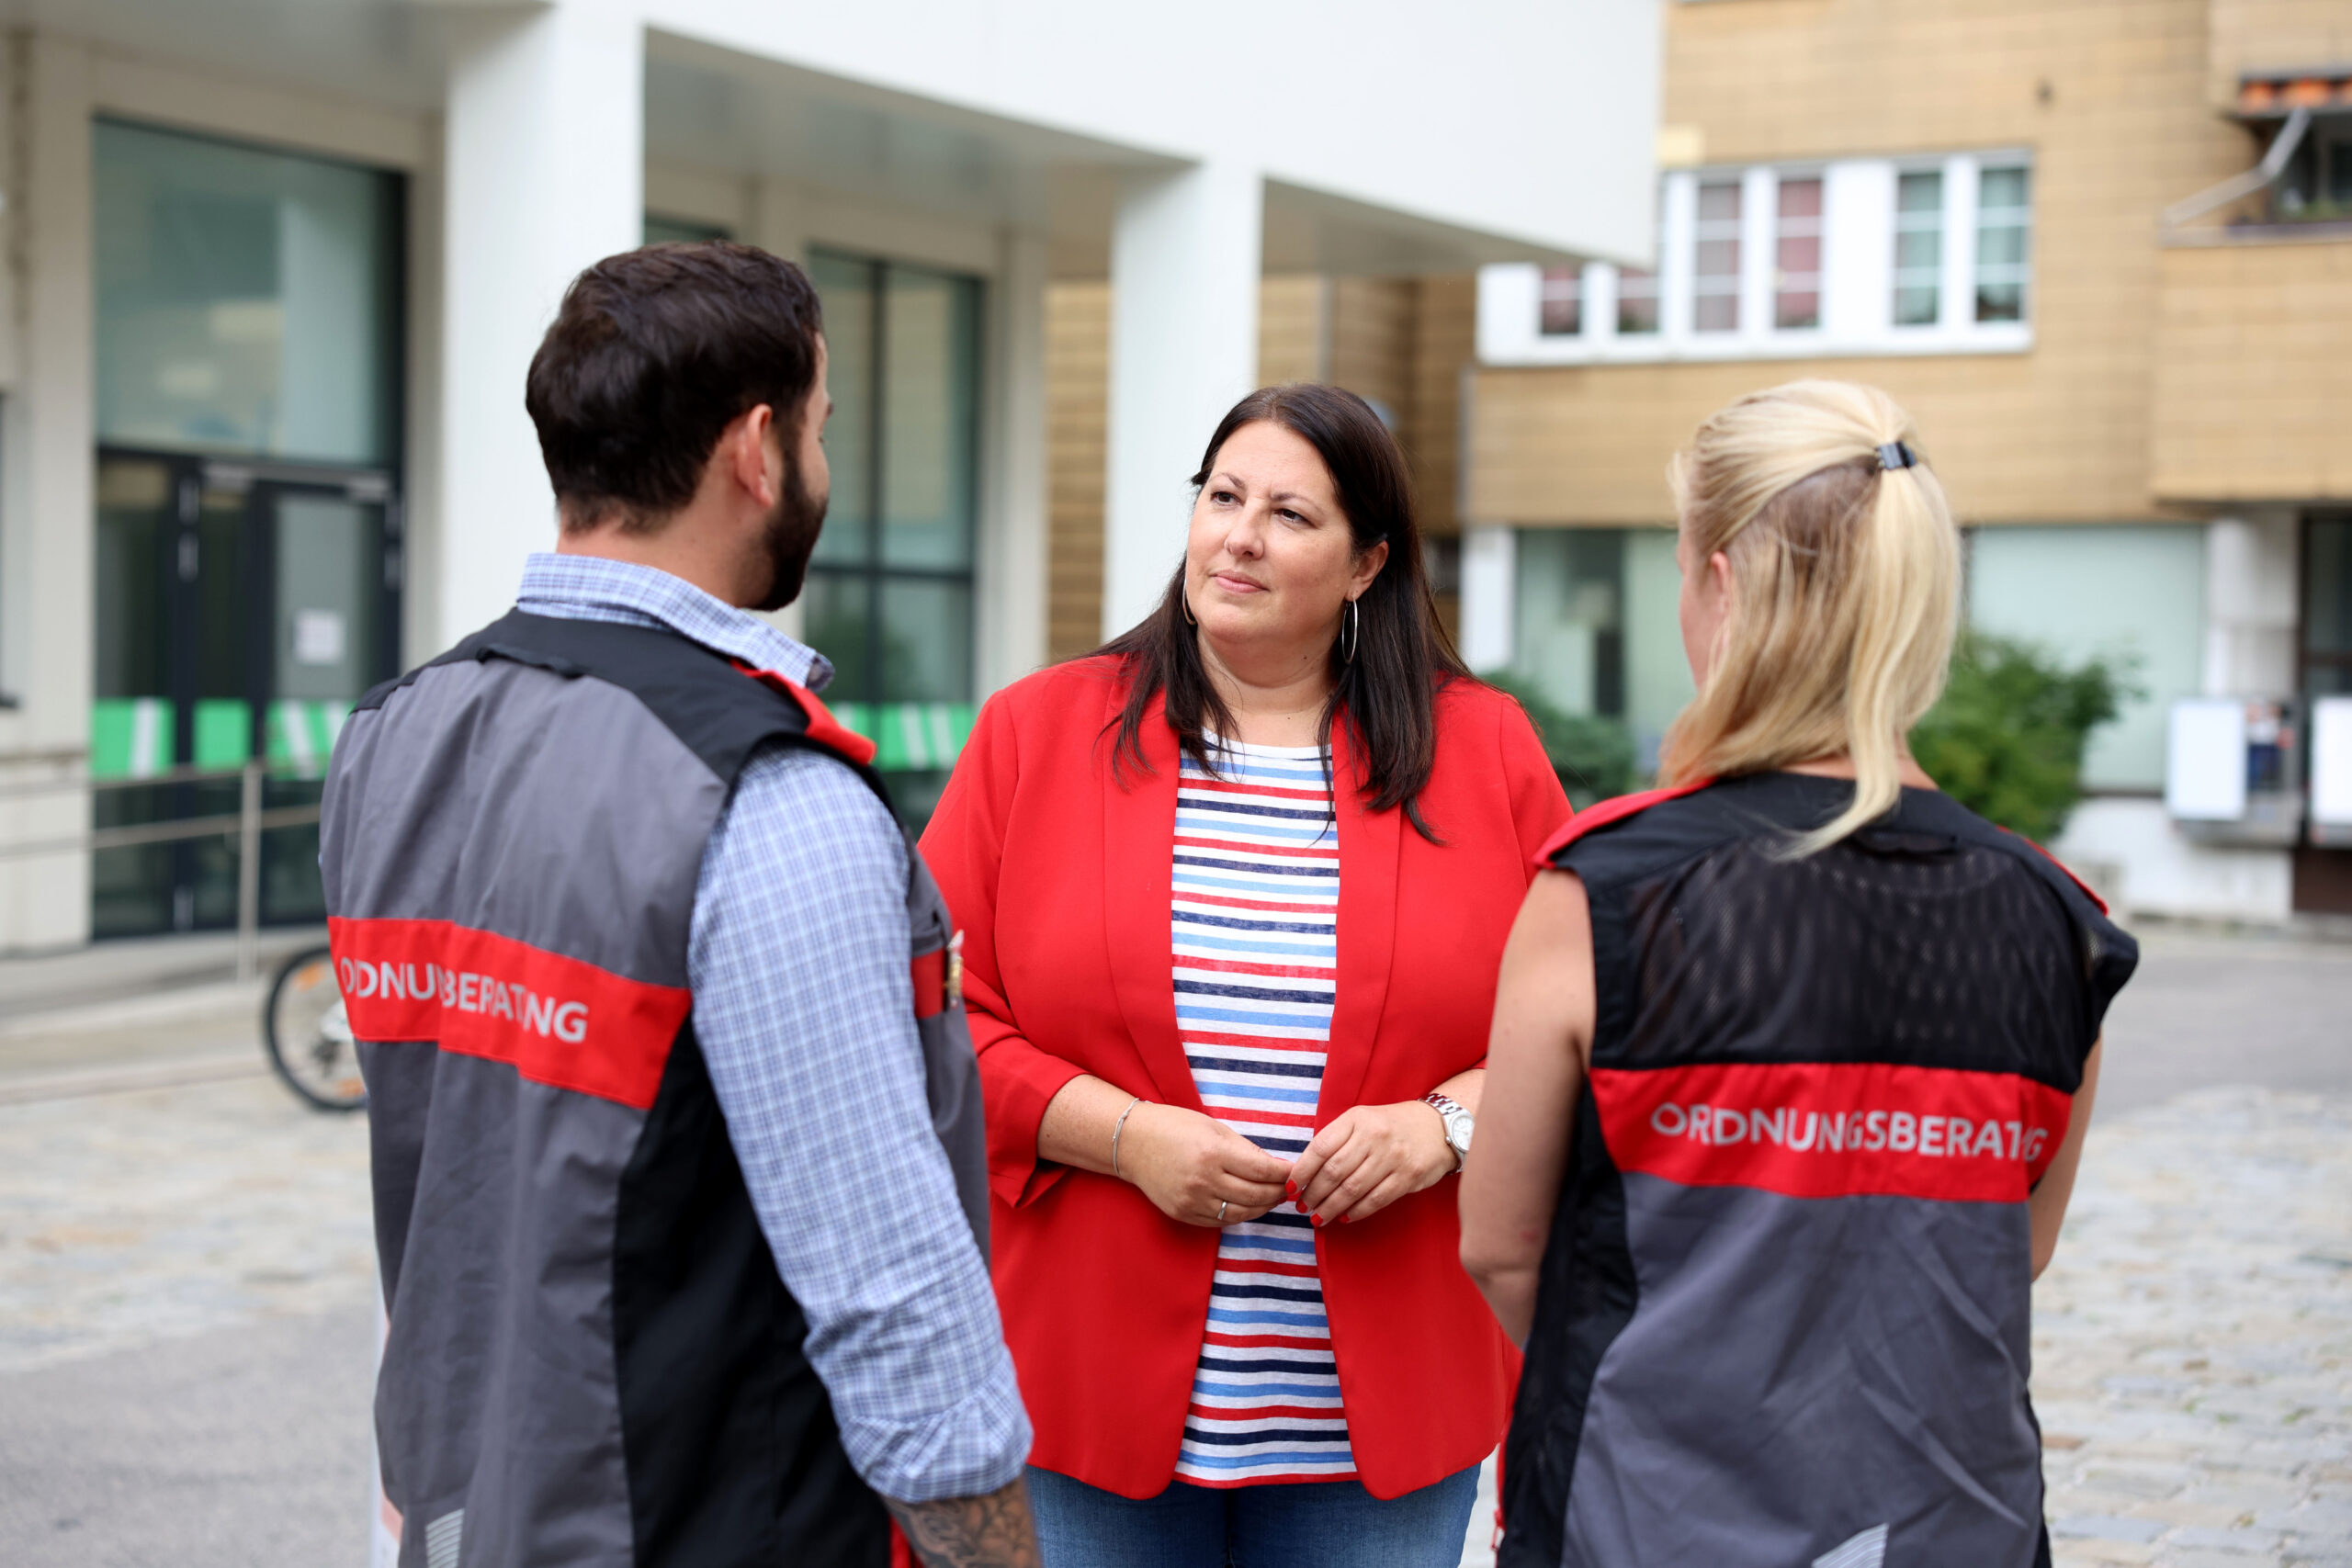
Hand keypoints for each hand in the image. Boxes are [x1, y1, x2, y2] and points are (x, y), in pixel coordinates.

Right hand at [1118, 1102, 1290, 1226]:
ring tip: (1272, 1199)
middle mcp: (1203, 1180)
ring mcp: (1192, 1201)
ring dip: (1262, 1208)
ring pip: (1240, 1214)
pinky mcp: (1183, 1214)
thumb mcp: (1213, 1128)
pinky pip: (1220, 1222)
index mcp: (1213, 1152)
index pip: (1261, 1170)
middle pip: (1255, 1196)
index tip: (1295, 1173)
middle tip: (1289, 1189)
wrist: (1133, 1143)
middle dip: (1277, 1193)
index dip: (1283, 1174)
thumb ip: (1244, 1150)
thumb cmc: (1175, 1127)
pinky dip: (1238, 1216)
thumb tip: (1274, 1168)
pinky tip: (1247, 1206)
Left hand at [1289, 1101, 1455, 1226]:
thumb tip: (1305, 1173)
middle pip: (1333, 1172)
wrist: (1438, 1126)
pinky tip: (1344, 1217)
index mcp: (1356, 1119)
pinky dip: (1356, 1212)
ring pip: (1352, 1189)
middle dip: (1313, 1194)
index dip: (1301, 1171)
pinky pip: (1375, 1200)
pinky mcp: (1408, 1176)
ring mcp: (1392, 1156)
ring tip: (1318, 1217)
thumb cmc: (1390, 1126)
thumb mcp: (1362, 1120)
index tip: (1290, 1188)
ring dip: (1330, 1208)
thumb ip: (1337, 1141)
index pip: (1320, 1147)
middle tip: (1302, 1207)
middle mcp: (1373, 1136)